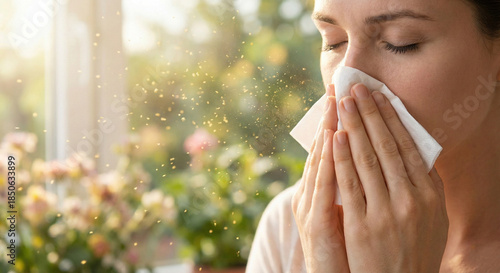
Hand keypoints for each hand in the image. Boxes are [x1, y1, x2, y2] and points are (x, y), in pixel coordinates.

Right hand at [292, 84, 349, 272]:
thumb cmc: (345, 249)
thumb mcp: (344, 213)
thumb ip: (348, 186)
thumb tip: (363, 159)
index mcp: (317, 190)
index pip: (329, 149)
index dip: (336, 121)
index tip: (345, 95)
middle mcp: (309, 193)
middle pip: (322, 147)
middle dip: (332, 115)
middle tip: (339, 85)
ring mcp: (310, 205)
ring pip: (320, 159)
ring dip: (329, 127)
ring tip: (336, 99)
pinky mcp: (313, 221)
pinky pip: (323, 184)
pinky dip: (328, 158)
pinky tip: (334, 136)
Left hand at [333, 83, 448, 272]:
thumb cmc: (414, 249)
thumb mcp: (432, 218)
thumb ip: (424, 185)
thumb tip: (414, 151)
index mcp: (430, 194)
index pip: (408, 146)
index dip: (391, 118)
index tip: (378, 95)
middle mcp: (411, 200)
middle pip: (387, 146)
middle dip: (369, 113)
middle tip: (356, 88)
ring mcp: (385, 212)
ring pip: (367, 159)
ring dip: (353, 126)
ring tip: (343, 102)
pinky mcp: (361, 225)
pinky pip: (349, 184)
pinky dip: (341, 157)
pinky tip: (335, 136)